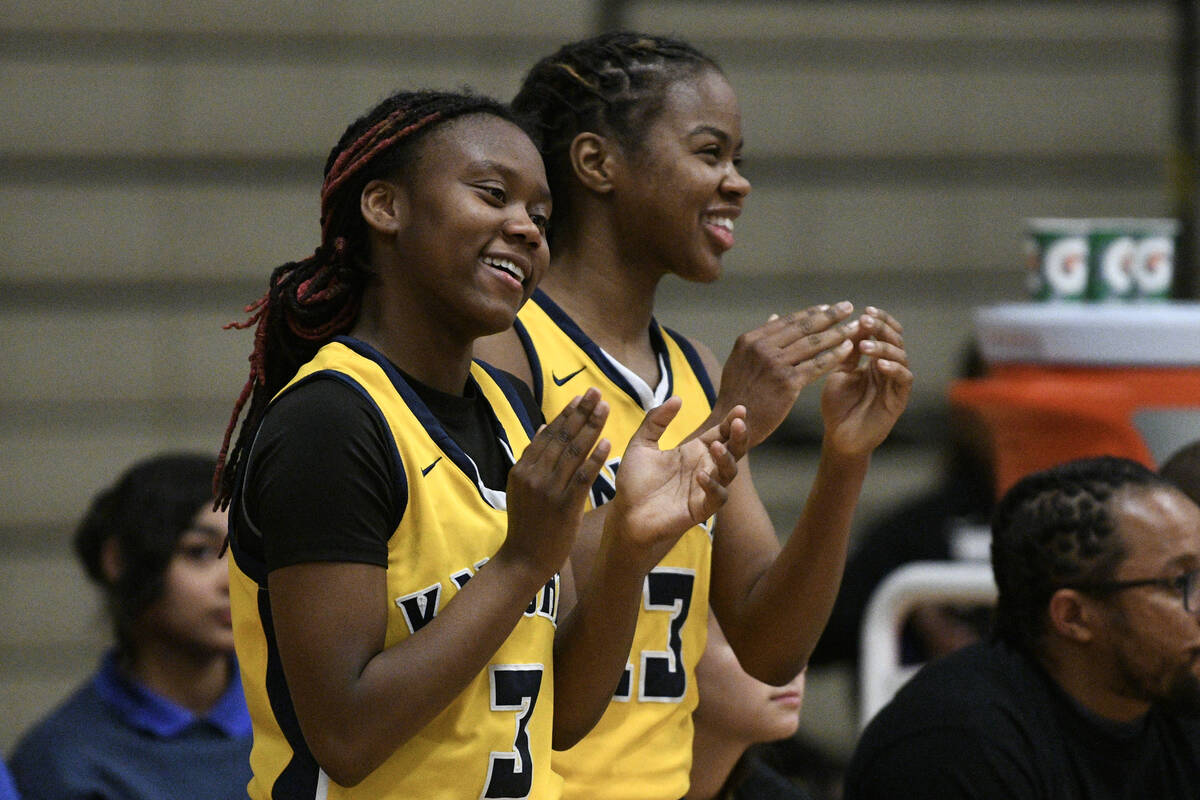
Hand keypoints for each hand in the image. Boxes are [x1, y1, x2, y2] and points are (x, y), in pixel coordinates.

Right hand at [502, 388, 611, 578]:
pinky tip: (608, 444)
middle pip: (561, 437)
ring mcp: (548, 490)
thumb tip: (544, 427)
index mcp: (522, 468)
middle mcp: (533, 475)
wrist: (523, 559)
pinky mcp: (563, 507)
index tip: (581, 396)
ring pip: (573, 452)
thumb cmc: (528, 524)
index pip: (548, 434)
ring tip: (604, 408)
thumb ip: (532, 459)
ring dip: (590, 428)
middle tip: (596, 392)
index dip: (566, 413)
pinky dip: (595, 459)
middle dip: (581, 412)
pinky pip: (582, 478)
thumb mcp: (521, 488)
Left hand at [606, 399, 747, 571]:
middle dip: (739, 436)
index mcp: (693, 451)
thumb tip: (677, 398)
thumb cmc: (634, 482)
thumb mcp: (641, 444)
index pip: (720, 433)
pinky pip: (717, 497)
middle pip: (733, 450)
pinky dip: (713, 486)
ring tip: (716, 446)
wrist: (625, 514)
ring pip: (730, 472)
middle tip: (739, 422)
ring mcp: (704, 489)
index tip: (739, 408)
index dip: (731, 421)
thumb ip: (656, 421)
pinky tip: (701, 475)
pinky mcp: (700, 509)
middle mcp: (704, 468)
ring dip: (727, 458)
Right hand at [715, 302, 858, 448]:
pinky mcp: (787, 383)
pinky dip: (835, 356)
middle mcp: (761, 348)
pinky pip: (817, 365)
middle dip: (829, 316)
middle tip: (848, 307)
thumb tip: (775, 316)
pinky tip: (848, 349)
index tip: (828, 307)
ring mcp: (774, 364)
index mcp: (750, 339)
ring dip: (838, 333)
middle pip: (802, 327)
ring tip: (855, 327)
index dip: (810, 313)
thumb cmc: (739, 394)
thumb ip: (760, 340)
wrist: (733, 422)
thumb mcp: (741, 360)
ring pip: (813, 344)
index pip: (787, 321)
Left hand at [820, 306, 912, 456]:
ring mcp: (895, 383)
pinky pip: (904, 378)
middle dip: (881, 328)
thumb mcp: (838, 373)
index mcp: (874, 360)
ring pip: (901, 356)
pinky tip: (879, 365)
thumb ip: (846, 353)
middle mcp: (888, 368)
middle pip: (895, 340)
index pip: (884, 333)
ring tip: (866, 346)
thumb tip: (852, 325)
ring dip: (884, 347)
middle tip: (866, 321)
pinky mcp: (899, 399)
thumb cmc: (837, 406)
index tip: (864, 311)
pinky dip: (894, 369)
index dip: (878, 321)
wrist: (839, 438)